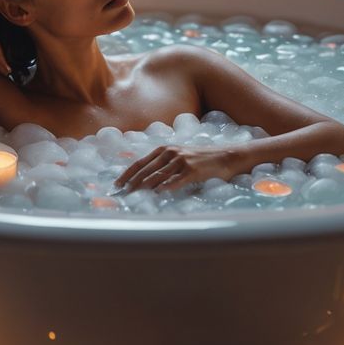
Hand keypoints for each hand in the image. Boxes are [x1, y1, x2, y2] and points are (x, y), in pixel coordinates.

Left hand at [116, 145, 244, 192]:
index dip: (127, 174)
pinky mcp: (193, 170)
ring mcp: (181, 161)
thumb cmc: (202, 158)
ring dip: (144, 186)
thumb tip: (145, 180)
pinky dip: (166, 186)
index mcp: (165, 150)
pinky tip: (158, 193)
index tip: (117, 184)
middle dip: (132, 183)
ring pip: (158, 175)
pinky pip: (176, 180)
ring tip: (134, 195)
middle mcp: (171, 153)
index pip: (140, 163)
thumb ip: (164, 165)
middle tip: (122, 194)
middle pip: (146, 170)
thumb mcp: (180, 156)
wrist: (226, 156)